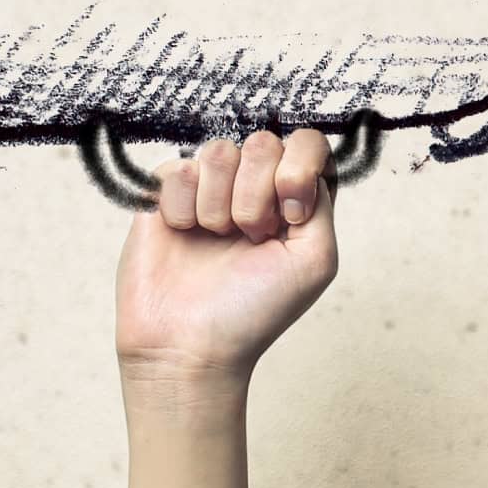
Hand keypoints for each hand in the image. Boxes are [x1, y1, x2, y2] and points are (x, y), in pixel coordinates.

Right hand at [115, 128, 339, 380]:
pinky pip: (178, 167)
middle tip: (248, 238)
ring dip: (219, 204)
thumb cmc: (252, 313)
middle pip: (263, 142)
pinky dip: (183, 206)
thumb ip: (322, 201)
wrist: (188, 345)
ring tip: (214, 240)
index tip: (290, 213)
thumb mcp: (315, 261)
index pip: (307, 144)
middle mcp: (252, 190)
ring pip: (219, 152)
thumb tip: (299, 164)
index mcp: (292, 202)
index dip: (300, 166)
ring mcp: (208, 190)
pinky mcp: (165, 195)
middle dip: (257, 195)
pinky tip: (184, 234)